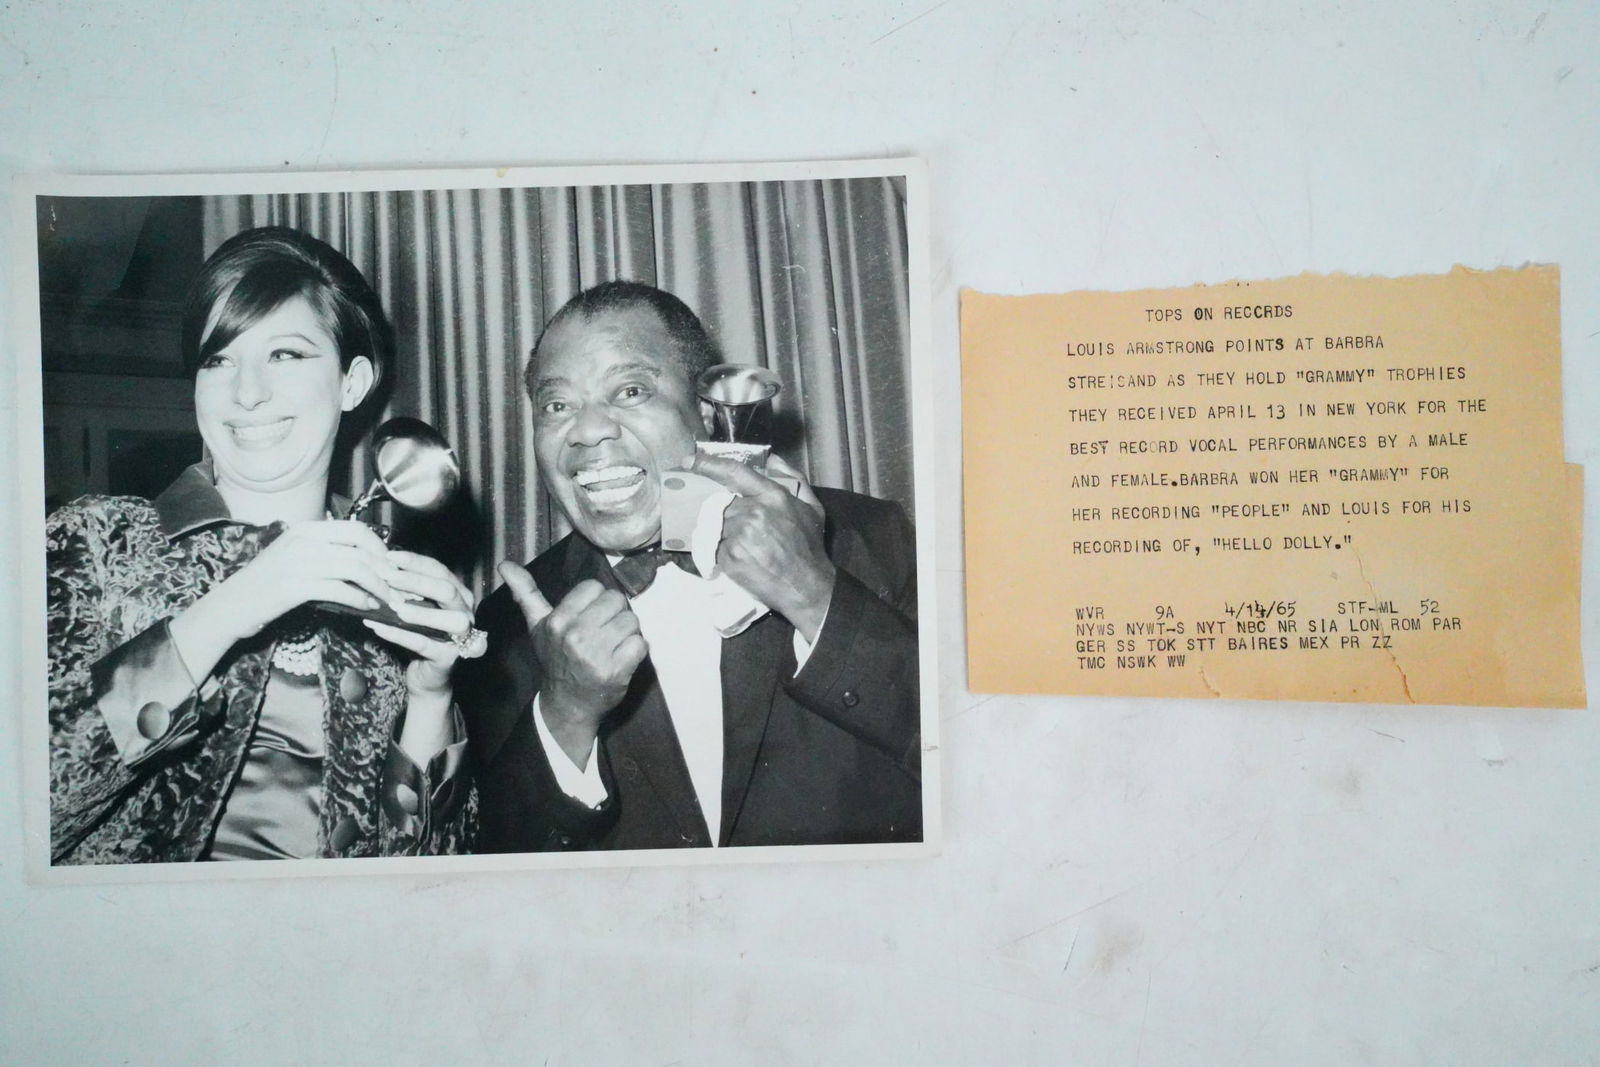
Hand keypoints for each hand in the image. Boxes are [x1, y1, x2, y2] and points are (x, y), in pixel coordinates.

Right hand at [169, 520, 396, 682]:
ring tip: (389, 600)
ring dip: (378, 586)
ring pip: (354, 567)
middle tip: (399, 587)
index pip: (357, 529)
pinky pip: (339, 589)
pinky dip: (359, 599)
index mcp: (305, 530)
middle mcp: (303, 540)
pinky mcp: (294, 587)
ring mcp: (297, 562)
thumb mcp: (294, 558)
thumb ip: (325, 553)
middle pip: (361, 548)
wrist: (229, 606)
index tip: (392, 567)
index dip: (381, 548)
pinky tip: (368, 608)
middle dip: (387, 569)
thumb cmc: (265, 585)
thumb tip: (364, 561)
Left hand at [362, 550, 476, 763]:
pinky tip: (379, 627)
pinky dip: (400, 635)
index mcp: (459, 595)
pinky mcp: (448, 659)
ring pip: (448, 619)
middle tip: (386, 575)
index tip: (389, 556)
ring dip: (419, 610)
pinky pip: (425, 645)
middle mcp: (466, 613)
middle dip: (416, 580)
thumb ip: (406, 590)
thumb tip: (380, 566)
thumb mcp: (415, 608)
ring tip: (391, 604)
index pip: (440, 571)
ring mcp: (462, 637)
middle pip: (447, 590)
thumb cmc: (420, 636)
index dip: (415, 562)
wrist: (426, 678)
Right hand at [499, 562, 646, 766]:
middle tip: (603, 633)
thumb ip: (526, 593)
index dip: (596, 601)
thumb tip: (505, 565)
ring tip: (612, 646)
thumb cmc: (555, 660)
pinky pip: (640, 643)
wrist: (566, 704)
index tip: (589, 617)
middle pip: (616, 600)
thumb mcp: (537, 626)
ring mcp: (597, 654)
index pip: (594, 587)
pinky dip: (636, 650)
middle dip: (614, 614)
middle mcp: (576, 635)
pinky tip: (621, 658)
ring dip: (627, 633)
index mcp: (558, 620)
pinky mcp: (616, 671)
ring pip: (631, 621)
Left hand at [687, 451, 836, 642]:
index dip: (707, 464)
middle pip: (721, 503)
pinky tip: (738, 559)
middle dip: (722, 513)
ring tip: (740, 545)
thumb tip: (771, 459)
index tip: (689, 461)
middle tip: (731, 524)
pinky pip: (714, 548)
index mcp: (772, 496)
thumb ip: (793, 478)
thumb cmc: (809, 547)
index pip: (733, 472)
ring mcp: (739, 535)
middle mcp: (753, 511)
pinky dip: (721, 552)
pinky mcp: (729, 557)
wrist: (806, 587)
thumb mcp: (812, 507)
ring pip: (716, 526)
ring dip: (722, 533)